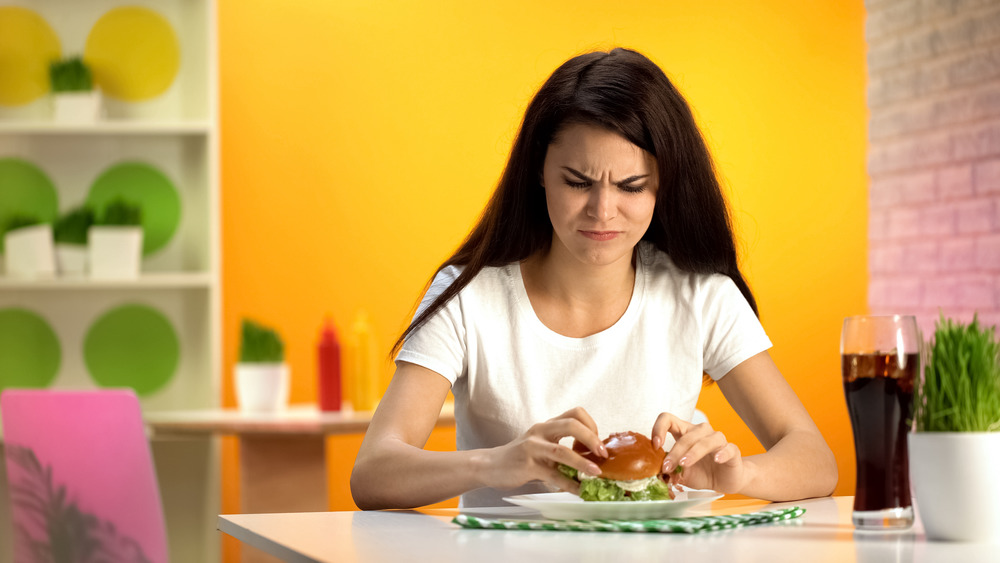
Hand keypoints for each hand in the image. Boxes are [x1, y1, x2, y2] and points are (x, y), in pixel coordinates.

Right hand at [482, 407, 607, 493]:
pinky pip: (553, 476)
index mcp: (547, 425)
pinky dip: (570, 484)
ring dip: (583, 462)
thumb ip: (561, 447)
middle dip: (592, 438)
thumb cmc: (519, 457)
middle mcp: (540, 432)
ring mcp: (533, 448)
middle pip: (572, 424)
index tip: (598, 443)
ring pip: (562, 451)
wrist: (490, 465)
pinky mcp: (528, 466)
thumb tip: (591, 459)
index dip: (591, 425)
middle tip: (603, 454)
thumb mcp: (540, 445)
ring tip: (596, 472)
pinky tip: (579, 491)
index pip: (575, 413)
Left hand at [651, 412, 744, 493]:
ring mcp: (717, 440)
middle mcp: (701, 432)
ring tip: (684, 464)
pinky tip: (716, 459)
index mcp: (685, 433)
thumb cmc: (702, 473)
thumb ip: (671, 471)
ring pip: (704, 440)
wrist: (725, 481)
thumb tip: (657, 473)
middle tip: (667, 468)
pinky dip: (722, 452)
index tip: (655, 445)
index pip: (668, 419)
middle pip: (686, 436)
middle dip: (674, 452)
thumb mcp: (682, 474)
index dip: (659, 428)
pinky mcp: (732, 450)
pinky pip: (728, 448)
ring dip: (692, 452)